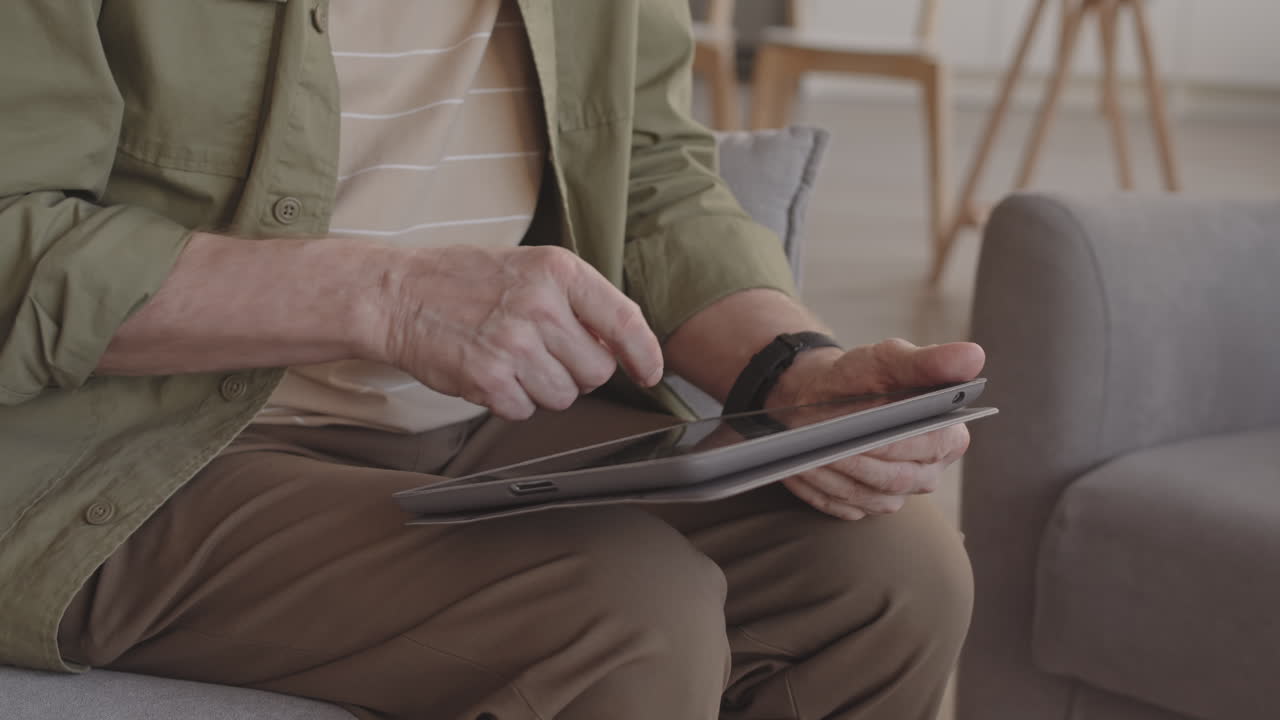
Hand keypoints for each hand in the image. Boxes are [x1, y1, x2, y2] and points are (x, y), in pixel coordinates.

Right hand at [372, 244, 663, 419]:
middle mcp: (541, 306)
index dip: (644, 354)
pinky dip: (509, 401)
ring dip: (541, 389)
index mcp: (558, 271)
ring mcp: (515, 344)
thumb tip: (622, 344)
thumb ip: (577, 300)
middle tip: (543, 354)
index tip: (649, 372)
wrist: (397, 295)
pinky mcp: (489, 378)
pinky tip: (489, 373)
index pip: (624, 321)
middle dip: (577, 372)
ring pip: (563, 396)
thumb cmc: (463, 280)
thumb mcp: (529, 267)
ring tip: (511, 360)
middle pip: (597, 371)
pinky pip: (524, 411)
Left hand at [767, 338, 984, 519]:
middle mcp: (927, 472)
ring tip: (806, 455)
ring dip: (834, 477)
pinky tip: (798, 470)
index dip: (898, 442)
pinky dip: (818, 489)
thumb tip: (974, 356)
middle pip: (897, 477)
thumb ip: (927, 362)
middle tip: (826, 444)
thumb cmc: (861, 376)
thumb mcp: (889, 360)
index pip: (931, 446)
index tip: (867, 433)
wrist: (821, 395)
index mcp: (947, 436)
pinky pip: (841, 507)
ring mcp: (896, 495)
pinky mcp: (865, 507)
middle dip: (859, 460)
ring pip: (867, 496)